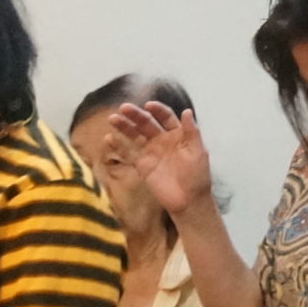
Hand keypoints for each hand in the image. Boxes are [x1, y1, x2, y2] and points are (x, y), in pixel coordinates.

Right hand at [111, 101, 212, 216]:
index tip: (149, 105)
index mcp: (177, 134)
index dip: (157, 110)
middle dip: (136, 115)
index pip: (165, 117)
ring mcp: (150, 152)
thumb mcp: (198, 152)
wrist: (188, 201)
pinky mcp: (142, 165)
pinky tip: (109, 138)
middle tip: (124, 108)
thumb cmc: (197, 176)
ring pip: (135, 135)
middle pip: (147, 123)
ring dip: (124, 126)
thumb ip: (192, 132)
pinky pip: (128, 153)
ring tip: (113, 118)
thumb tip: (186, 111)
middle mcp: (162, 140)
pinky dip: (118, 146)